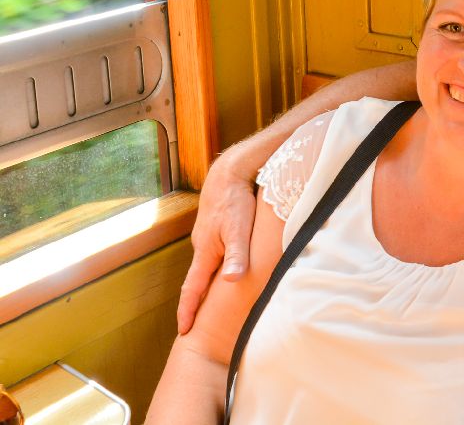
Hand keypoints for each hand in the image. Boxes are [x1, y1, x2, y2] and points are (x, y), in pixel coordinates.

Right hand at [177, 154, 257, 333]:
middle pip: (197, 282)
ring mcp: (208, 239)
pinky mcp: (216, 231)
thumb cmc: (235, 201)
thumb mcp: (239, 229)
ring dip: (205, 287)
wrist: (229, 173)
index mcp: (205, 252)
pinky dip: (216, 270)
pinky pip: (214, 256)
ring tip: (208, 307)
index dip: (188, 311)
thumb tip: (232, 280)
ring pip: (206, 268)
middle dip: (194, 305)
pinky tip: (224, 274)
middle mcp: (203, 248)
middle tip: (194, 326)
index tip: (183, 331)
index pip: (193, 289)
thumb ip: (236, 255)